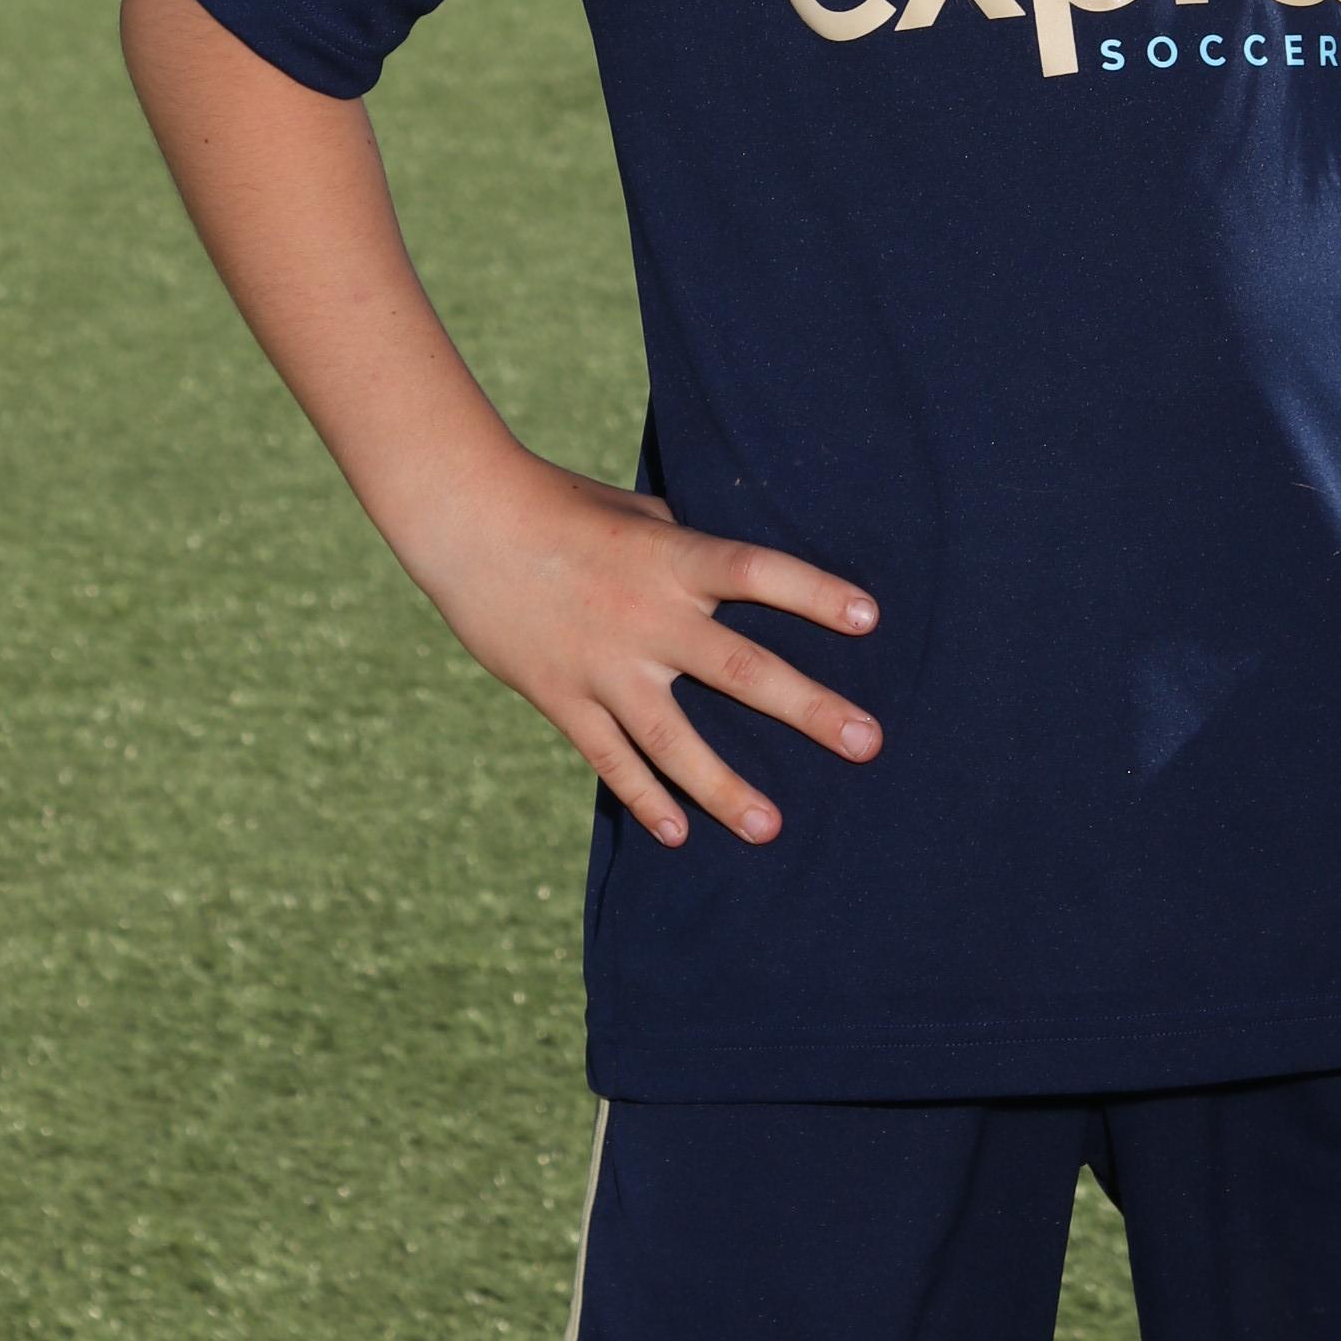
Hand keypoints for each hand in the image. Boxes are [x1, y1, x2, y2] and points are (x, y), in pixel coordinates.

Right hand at [420, 450, 881, 849]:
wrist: (470, 523)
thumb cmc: (563, 506)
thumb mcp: (639, 513)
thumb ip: (689, 548)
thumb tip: (740, 575)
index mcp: (673, 558)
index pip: (758, 572)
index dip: (814, 593)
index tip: (871, 618)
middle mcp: (647, 616)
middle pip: (741, 668)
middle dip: (809, 708)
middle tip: (867, 743)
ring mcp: (604, 664)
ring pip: (674, 739)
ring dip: (726, 787)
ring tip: (772, 827)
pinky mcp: (562, 697)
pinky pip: (610, 758)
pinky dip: (644, 797)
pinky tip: (680, 833)